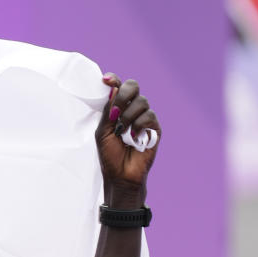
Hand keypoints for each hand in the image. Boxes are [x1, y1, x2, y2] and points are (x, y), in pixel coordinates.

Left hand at [96, 73, 160, 207]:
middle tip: (115, 111)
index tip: (106, 80)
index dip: (114, 80)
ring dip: (128, 116)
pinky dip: (139, 125)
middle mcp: (131, 110)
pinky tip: (133, 137)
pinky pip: (150, 116)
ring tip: (121, 132)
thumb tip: (112, 88)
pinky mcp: (155, 128)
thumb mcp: (102, 132)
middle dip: (124, 95)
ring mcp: (144, 118)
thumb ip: (108, 111)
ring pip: (142, 102)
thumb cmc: (109, 155)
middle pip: (133, 87)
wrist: (120, 175)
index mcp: (117, 109)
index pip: (119, 87)